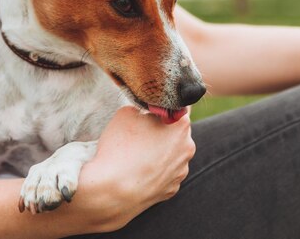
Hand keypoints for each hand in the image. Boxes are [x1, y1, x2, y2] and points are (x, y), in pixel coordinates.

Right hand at [78, 106, 194, 230]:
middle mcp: (187, 148)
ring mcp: (181, 171)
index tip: (149, 113)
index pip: (178, 108)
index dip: (162, 108)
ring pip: (171, 154)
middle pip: (175, 132)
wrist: (112, 191)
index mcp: (181, 125)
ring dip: (158, 152)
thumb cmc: (120, 149)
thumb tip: (145, 114)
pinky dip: (154, 171)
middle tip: (138, 135)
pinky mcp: (172, 189)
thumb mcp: (126, 113)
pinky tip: (137, 172)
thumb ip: (142, 108)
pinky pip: (164, 174)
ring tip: (134, 156)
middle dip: (160, 131)